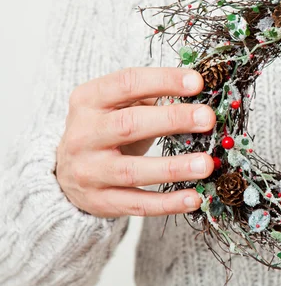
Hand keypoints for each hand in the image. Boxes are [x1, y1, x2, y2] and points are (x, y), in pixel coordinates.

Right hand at [56, 67, 215, 217]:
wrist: (67, 171)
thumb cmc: (107, 130)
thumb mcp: (118, 105)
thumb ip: (152, 98)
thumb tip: (198, 100)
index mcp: (89, 100)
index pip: (127, 83)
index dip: (163, 81)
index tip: (197, 82)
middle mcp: (83, 135)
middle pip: (129, 125)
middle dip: (173, 120)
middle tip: (207, 118)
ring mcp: (89, 171)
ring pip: (133, 171)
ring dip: (174, 168)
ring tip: (206, 164)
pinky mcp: (100, 202)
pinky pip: (138, 204)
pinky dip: (168, 203)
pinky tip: (194, 198)